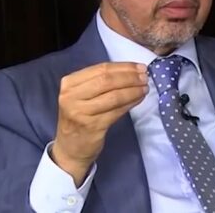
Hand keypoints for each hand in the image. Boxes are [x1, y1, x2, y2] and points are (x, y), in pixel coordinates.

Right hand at [51, 62, 148, 184]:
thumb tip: (132, 70)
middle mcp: (71, 96)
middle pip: (107, 80)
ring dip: (133, 90)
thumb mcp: (82, 95)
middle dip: (130, 77)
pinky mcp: (92, 126)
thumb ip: (100, 81)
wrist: (70, 147)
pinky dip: (130, 103)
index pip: (100, 69)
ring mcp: (80, 112)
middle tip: (145, 77)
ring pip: (114, 96)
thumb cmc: (80, 116)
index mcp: (69, 83)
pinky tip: (139, 99)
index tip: (140, 67)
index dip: (123, 67)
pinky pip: (117, 111)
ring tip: (145, 88)